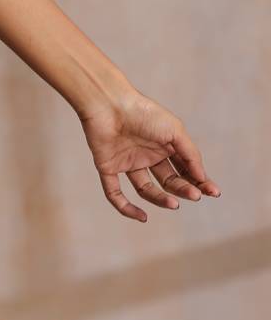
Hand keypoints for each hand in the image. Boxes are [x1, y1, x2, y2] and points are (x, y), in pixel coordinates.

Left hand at [77, 88, 221, 221]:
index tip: (213, 192)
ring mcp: (126, 161)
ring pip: (145, 189)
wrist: (109, 103)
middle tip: (194, 195)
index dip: (198, 182)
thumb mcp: (175, 130)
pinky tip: (142, 217)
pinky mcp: (107, 166)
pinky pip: (114, 193)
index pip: (183, 169)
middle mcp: (145, 154)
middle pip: (167, 180)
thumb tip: (203, 178)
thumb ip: (190, 154)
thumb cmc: (144, 112)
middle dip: (183, 189)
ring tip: (174, 203)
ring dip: (160, 200)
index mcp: (162, 145)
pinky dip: (126, 208)